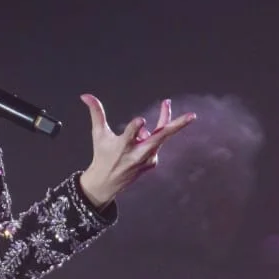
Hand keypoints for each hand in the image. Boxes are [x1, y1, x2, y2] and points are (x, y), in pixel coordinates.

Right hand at [78, 95, 195, 208]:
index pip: (130, 136)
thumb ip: (96, 113)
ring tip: (165, 103)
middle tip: (192, 116)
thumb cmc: (102, 155)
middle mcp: (136, 154)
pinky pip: (156, 143)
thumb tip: (85, 95)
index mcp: (121, 147)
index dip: (135, 128)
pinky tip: (142, 135)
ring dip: (166, 120)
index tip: (141, 120)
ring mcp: (147, 160)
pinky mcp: (152, 163)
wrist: (107, 183)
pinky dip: (151, 135)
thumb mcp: (98, 134)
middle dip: (176, 127)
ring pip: (161, 137)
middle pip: (159, 138)